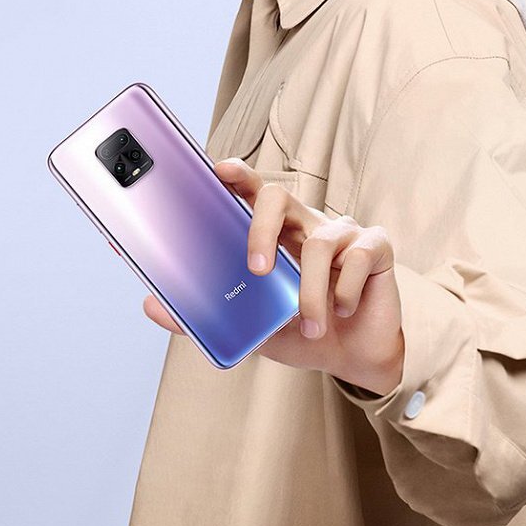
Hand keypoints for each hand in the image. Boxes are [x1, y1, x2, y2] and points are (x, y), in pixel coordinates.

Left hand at [144, 158, 403, 395]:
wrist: (353, 355)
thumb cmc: (303, 330)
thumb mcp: (252, 325)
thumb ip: (206, 314)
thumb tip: (150, 305)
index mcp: (277, 233)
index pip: (253, 194)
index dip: (237, 176)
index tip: (217, 170)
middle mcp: (307, 223)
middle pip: (279, 196)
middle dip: (262, 229)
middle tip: (257, 270)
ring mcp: (343, 232)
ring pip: (319, 242)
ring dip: (310, 293)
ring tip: (311, 325)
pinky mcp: (375, 247)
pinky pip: (357, 257)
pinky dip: (345, 292)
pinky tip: (344, 310)